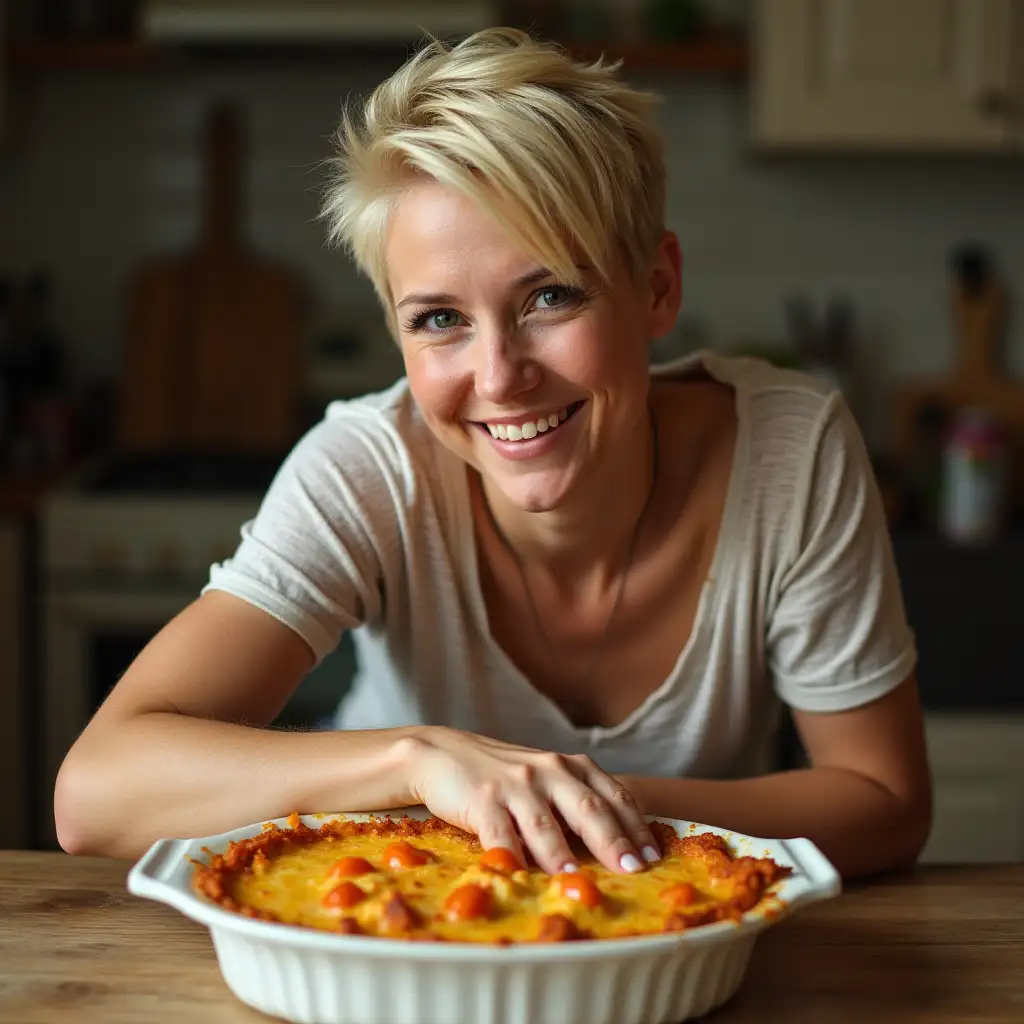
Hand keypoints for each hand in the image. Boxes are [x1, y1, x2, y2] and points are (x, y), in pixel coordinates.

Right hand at [403, 727, 660, 874]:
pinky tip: (521, 875)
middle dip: (613, 840)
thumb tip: (619, 847)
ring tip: (578, 879)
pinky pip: (501, 832)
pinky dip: (513, 855)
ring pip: (545, 823)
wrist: (443, 753)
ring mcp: (516, 784)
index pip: (614, 795)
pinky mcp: (483, 798)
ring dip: (562, 854)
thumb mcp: (546, 778)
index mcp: (571, 767)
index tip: (654, 855)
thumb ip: (577, 801)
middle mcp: (548, 770)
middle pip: (588, 808)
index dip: (636, 826)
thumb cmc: (503, 774)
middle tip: (634, 869)